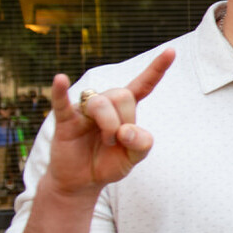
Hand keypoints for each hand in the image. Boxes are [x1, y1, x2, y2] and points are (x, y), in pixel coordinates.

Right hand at [45, 50, 175, 196]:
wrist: (82, 181)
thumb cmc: (109, 163)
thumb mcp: (135, 157)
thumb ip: (142, 143)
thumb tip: (126, 131)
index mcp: (126, 109)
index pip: (143, 85)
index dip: (157, 69)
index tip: (172, 51)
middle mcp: (105, 104)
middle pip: (122, 95)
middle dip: (124, 120)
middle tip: (117, 140)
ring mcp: (84, 111)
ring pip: (100, 103)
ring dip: (108, 125)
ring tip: (105, 141)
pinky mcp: (65, 121)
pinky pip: (62, 103)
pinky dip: (60, 91)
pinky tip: (60, 79)